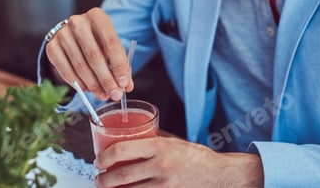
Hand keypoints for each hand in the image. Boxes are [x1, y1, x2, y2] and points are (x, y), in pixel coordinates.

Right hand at [45, 8, 132, 100]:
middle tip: (114, 95)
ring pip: (80, 65)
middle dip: (106, 79)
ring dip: (93, 85)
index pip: (111, 43)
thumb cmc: (97, 40)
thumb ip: (121, 64)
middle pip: (94, 56)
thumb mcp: (111, 46)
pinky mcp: (51, 46)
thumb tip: (126, 86)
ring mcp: (62, 34)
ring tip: (103, 95)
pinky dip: (78, 83)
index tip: (124, 83)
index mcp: (97, 17)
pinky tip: (87, 90)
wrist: (72, 34)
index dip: (119, 65)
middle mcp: (78, 22)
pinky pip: (65, 70)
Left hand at [94, 137, 263, 187]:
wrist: (220, 175)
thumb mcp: (174, 142)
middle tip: (99, 178)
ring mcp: (165, 186)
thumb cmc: (197, 157)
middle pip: (121, 176)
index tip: (99, 160)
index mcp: (159, 147)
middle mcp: (160, 166)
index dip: (104, 157)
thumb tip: (133, 137)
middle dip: (104, 180)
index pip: (122, 150)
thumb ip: (154, 140)